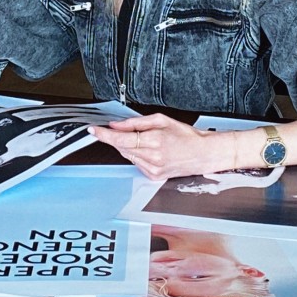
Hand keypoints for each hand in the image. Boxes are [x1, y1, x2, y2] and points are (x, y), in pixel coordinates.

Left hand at [95, 114, 234, 181]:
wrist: (204, 153)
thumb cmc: (187, 136)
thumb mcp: (162, 120)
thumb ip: (136, 122)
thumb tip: (117, 125)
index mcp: (154, 140)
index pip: (120, 139)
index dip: (104, 135)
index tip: (93, 131)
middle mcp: (152, 157)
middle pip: (122, 148)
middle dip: (118, 138)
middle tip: (124, 130)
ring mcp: (153, 169)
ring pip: (128, 156)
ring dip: (130, 147)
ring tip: (147, 140)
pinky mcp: (154, 177)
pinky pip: (137, 164)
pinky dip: (139, 155)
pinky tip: (152, 151)